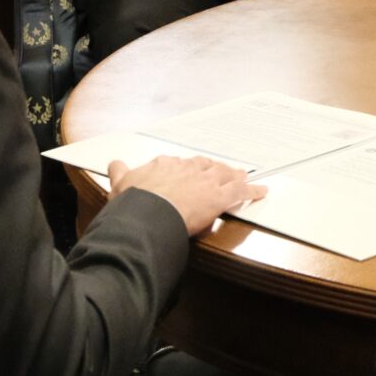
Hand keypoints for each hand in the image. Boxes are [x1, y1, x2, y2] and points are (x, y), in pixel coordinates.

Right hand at [109, 155, 265, 235]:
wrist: (148, 212)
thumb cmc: (134, 202)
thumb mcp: (120, 184)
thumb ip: (119, 172)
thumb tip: (114, 163)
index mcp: (165, 165)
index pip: (179, 164)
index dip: (186, 169)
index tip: (189, 172)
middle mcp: (187, 168)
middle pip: (205, 165)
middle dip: (212, 169)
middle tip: (219, 173)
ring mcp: (205, 181)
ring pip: (224, 174)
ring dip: (233, 176)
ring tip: (241, 176)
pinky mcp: (218, 197)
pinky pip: (240, 192)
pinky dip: (252, 192)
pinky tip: (261, 191)